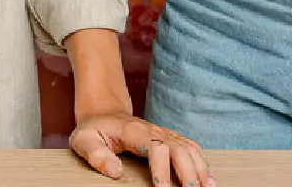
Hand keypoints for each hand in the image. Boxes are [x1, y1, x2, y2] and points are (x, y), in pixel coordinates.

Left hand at [70, 114, 212, 186]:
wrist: (103, 113)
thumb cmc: (94, 129)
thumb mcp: (84, 140)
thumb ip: (96, 155)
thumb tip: (115, 171)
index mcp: (134, 131)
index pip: (156, 148)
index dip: (162, 170)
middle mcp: (154, 131)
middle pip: (179, 149)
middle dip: (189, 172)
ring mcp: (164, 134)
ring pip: (189, 148)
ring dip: (201, 168)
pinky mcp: (170, 139)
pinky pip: (191, 148)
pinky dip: (202, 163)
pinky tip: (207, 179)